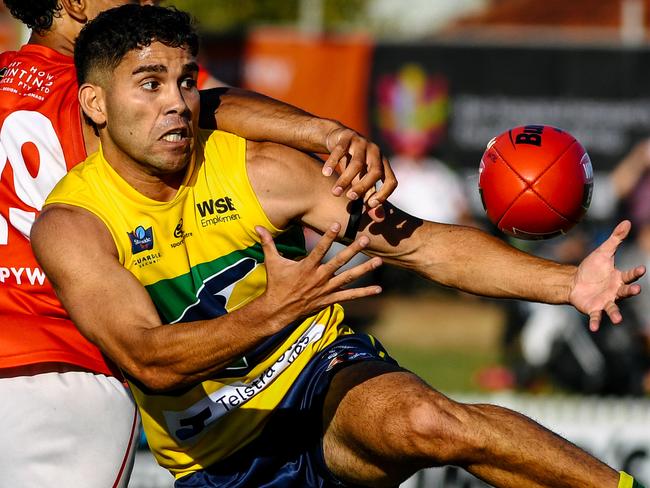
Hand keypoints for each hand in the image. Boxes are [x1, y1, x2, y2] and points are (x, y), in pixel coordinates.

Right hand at [256, 223, 381, 323]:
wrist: (278, 310)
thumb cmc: (276, 284)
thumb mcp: (272, 262)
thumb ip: (267, 243)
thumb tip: (256, 226)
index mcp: (306, 267)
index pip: (319, 249)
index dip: (328, 236)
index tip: (337, 224)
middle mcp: (318, 278)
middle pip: (339, 262)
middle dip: (353, 250)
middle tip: (366, 239)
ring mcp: (326, 289)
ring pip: (348, 278)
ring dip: (364, 269)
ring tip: (379, 261)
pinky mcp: (330, 299)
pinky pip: (350, 296)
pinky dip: (364, 292)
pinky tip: (378, 289)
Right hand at [322, 127, 396, 211]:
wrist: (339, 139)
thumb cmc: (353, 165)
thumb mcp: (362, 181)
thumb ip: (370, 198)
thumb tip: (380, 219)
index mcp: (383, 164)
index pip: (391, 181)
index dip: (384, 194)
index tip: (370, 205)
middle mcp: (376, 153)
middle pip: (375, 172)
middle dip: (363, 187)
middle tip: (350, 198)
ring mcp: (362, 143)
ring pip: (357, 163)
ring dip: (345, 179)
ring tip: (335, 193)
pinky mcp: (347, 136)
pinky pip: (340, 150)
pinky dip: (332, 162)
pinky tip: (325, 174)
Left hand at [569, 220, 645, 330]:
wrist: (574, 281)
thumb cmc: (592, 268)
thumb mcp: (603, 252)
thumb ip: (616, 239)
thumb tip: (627, 221)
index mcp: (619, 278)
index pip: (630, 275)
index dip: (635, 273)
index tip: (642, 269)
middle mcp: (615, 291)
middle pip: (625, 292)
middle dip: (630, 292)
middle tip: (636, 291)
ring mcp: (605, 301)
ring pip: (613, 308)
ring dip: (615, 314)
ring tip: (617, 320)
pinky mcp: (594, 309)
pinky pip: (596, 317)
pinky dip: (596, 322)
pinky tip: (594, 329)